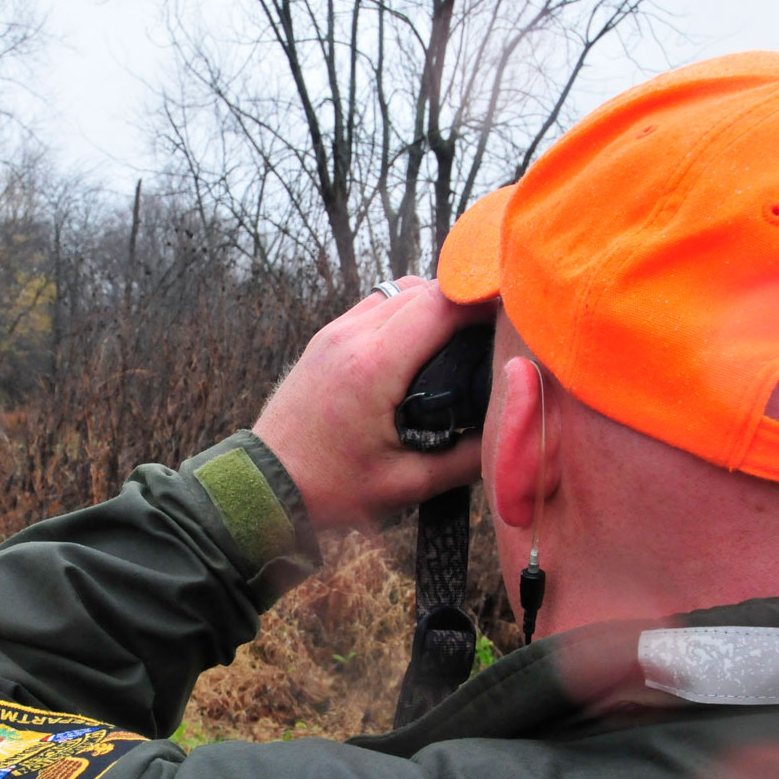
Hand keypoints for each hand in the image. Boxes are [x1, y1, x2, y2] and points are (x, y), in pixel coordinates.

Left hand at [254, 278, 488, 530]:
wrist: (262, 488)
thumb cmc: (329, 491)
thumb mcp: (406, 485)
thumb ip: (466, 459)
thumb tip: (511, 433)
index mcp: (373, 365)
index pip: (444, 302)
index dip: (487, 301)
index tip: (517, 317)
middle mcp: (351, 336)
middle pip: (427, 288)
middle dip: (469, 301)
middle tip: (501, 330)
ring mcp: (334, 332)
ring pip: (401, 289)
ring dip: (438, 302)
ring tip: (468, 336)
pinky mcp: (326, 338)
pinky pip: (377, 303)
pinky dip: (408, 311)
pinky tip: (426, 343)